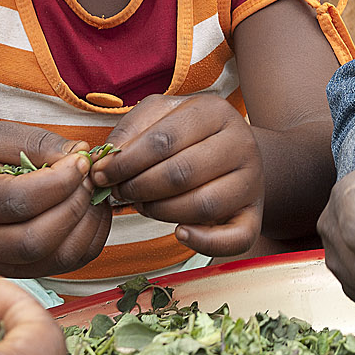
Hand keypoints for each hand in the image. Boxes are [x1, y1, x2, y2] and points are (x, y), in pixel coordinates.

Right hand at [0, 122, 109, 277]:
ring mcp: (2, 263)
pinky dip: (92, 235)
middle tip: (89, 177)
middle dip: (74, 205)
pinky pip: (71, 262)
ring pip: (57, 257)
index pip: (19, 200)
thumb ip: (39, 143)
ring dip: (88, 221)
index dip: (60, 180)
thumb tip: (80, 154)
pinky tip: (92, 208)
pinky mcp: (27, 272)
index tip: (82, 160)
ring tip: (93, 191)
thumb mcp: (0, 138)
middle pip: (35, 239)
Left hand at [91, 93, 262, 256]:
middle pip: (181, 173)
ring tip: (143, 205)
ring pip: (202, 206)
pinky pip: (234, 238)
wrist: (234, 153)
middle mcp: (241, 143)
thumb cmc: (187, 136)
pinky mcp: (254, 215)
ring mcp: (252, 181)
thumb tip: (107, 160)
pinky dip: (204, 242)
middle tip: (118, 193)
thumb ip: (131, 130)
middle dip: (138, 188)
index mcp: (216, 112)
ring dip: (160, 212)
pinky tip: (179, 233)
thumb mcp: (161, 116)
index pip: (164, 139)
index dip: (125, 161)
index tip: (100, 174)